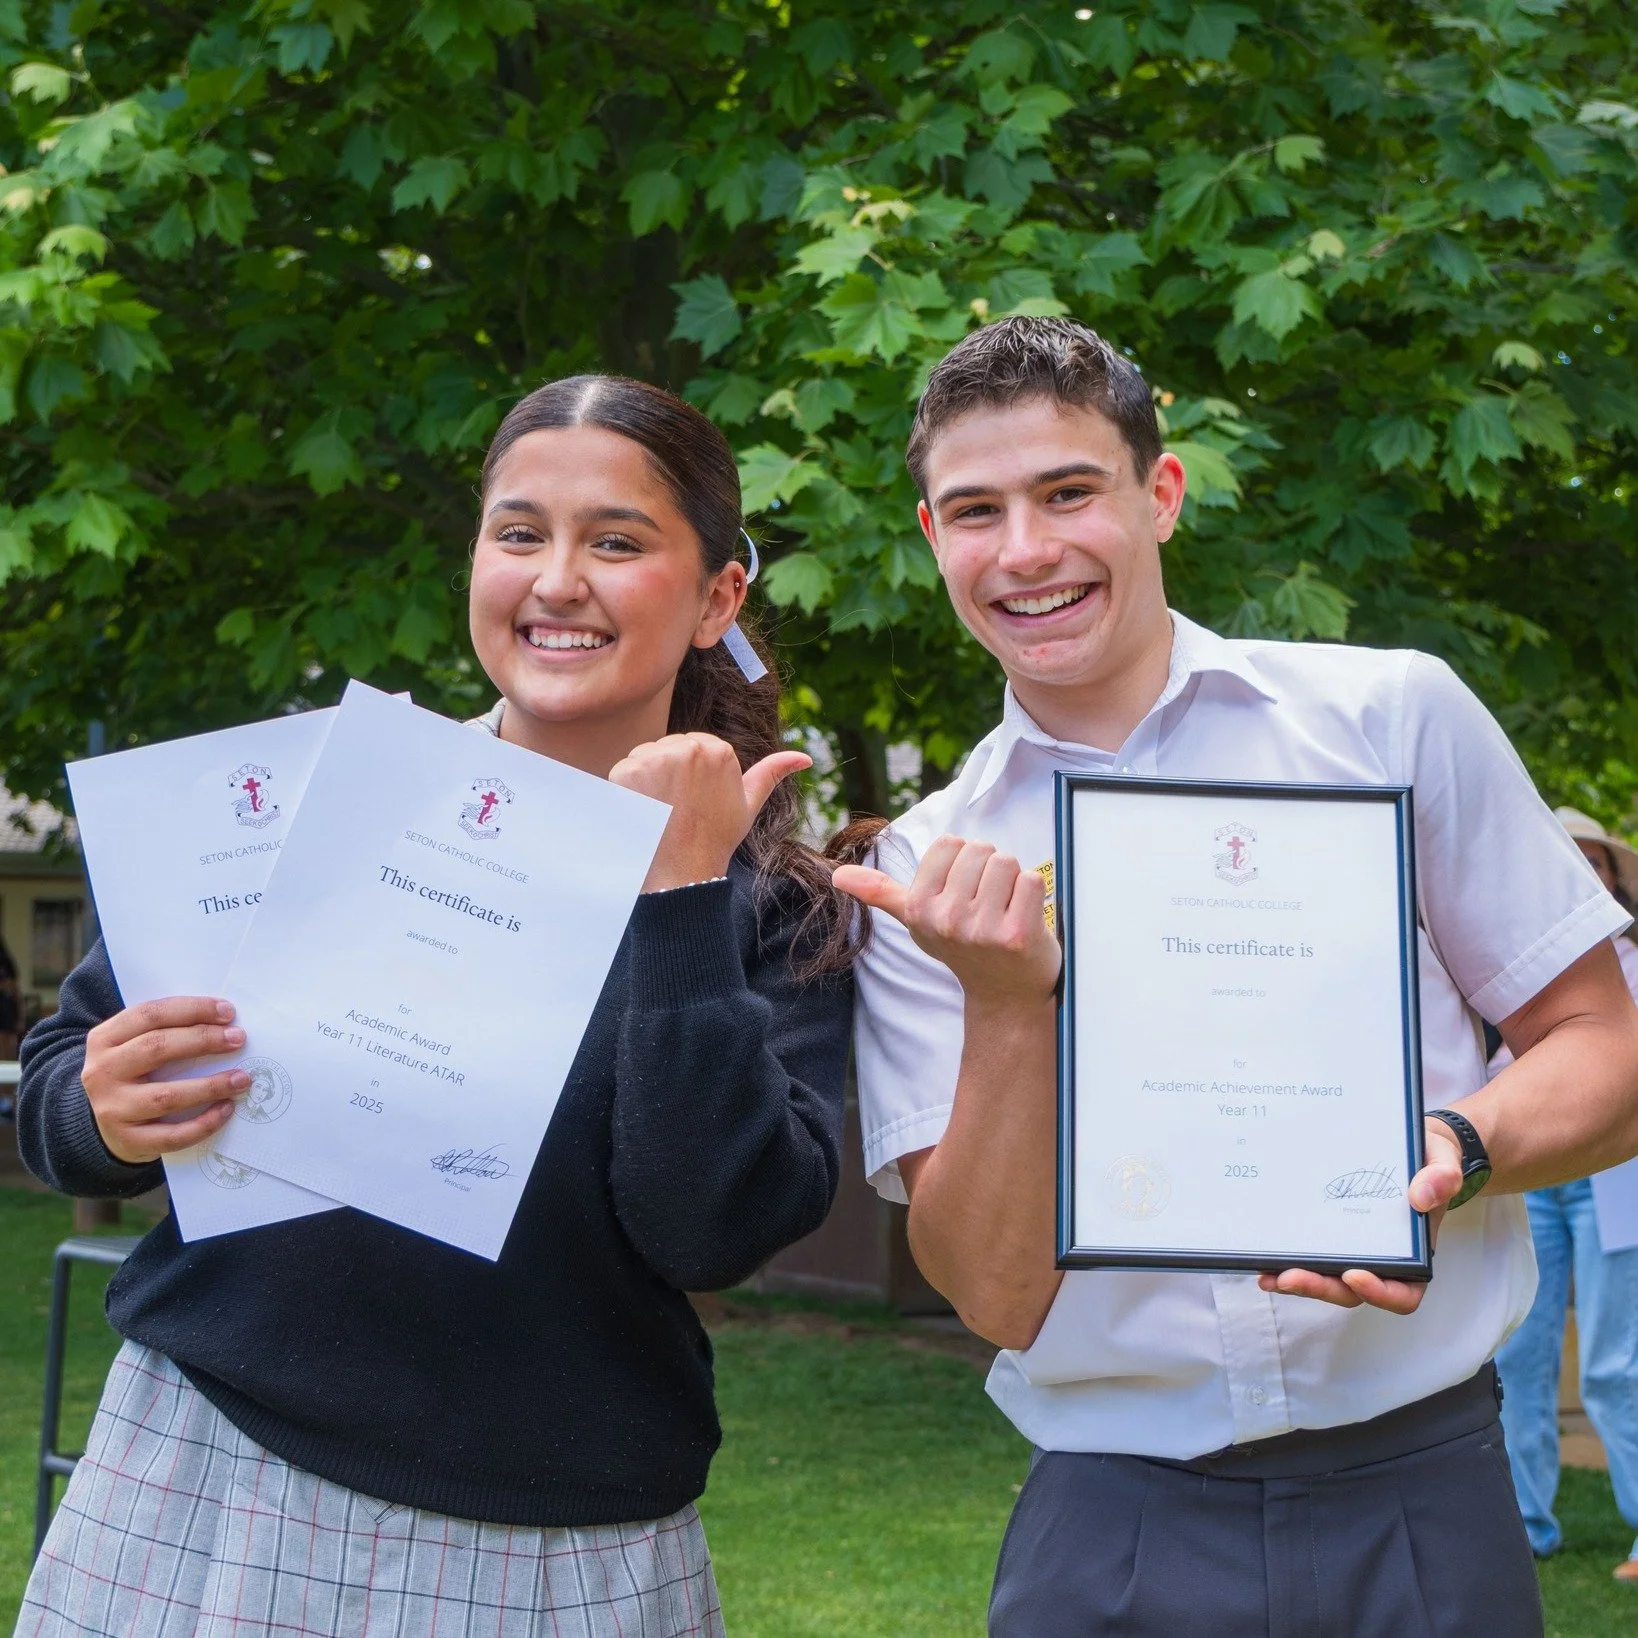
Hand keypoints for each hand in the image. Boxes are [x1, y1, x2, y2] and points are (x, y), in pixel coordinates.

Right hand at [81, 997, 252, 1163]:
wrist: (105, 1124)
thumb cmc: (133, 1075)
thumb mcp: (135, 1046)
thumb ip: (167, 1031)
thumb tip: (223, 1024)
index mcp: (104, 1039)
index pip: (150, 1015)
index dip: (192, 1009)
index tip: (228, 1011)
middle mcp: (102, 1072)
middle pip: (157, 1048)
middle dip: (203, 1040)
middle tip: (238, 1038)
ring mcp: (112, 1109)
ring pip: (166, 1096)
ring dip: (210, 1086)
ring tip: (242, 1078)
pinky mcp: (127, 1140)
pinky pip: (172, 1134)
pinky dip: (204, 1123)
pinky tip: (227, 1108)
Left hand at [610, 732, 810, 891]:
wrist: (681, 872)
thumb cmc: (715, 839)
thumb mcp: (747, 804)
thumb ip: (772, 774)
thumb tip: (805, 758)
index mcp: (719, 750)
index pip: (692, 746)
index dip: (690, 776)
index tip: (695, 802)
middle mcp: (688, 748)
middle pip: (668, 748)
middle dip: (668, 773)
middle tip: (677, 809)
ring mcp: (657, 758)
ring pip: (645, 757)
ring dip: (647, 780)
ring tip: (661, 810)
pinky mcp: (629, 770)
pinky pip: (623, 771)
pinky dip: (627, 791)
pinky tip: (642, 811)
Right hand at [833, 835, 1060, 1006]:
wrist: (1003, 994)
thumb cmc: (962, 947)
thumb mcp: (916, 920)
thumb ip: (881, 892)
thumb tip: (837, 875)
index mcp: (918, 907)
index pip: (950, 842)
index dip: (963, 862)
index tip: (964, 892)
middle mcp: (945, 919)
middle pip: (980, 848)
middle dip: (989, 870)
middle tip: (988, 904)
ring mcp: (980, 930)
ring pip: (1007, 861)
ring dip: (1013, 881)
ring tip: (1005, 911)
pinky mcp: (1017, 935)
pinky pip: (1032, 881)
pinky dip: (1033, 895)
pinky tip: (1024, 919)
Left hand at [1257, 1120, 1464, 1312]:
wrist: (1414, 1144)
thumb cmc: (1429, 1158)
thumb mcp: (1442, 1160)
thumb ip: (1443, 1177)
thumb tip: (1421, 1198)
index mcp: (1415, 1252)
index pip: (1403, 1293)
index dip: (1379, 1293)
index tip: (1354, 1274)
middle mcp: (1383, 1258)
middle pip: (1353, 1291)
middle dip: (1321, 1287)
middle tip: (1290, 1277)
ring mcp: (1356, 1248)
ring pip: (1328, 1280)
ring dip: (1299, 1282)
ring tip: (1269, 1275)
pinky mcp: (1333, 1233)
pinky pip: (1314, 1256)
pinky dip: (1291, 1261)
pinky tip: (1265, 1258)